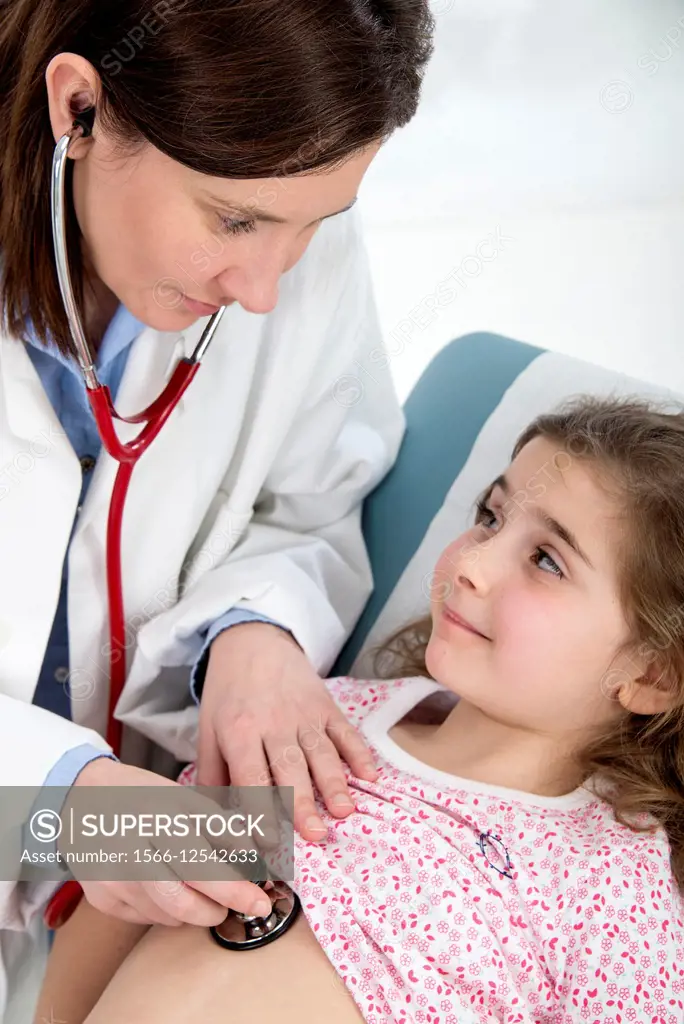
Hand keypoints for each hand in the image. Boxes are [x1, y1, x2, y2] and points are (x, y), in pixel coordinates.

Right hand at [68, 757, 271, 926]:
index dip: (236, 892)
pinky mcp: (101, 900)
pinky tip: (168, 884)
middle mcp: (131, 855)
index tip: (260, 902)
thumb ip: (219, 828)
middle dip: (218, 909)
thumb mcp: (183, 798)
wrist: (80, 798)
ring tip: (200, 884)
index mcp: (157, 822)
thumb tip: (254, 859)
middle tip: (236, 900)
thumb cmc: (140, 795)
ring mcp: (112, 882)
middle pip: (184, 904)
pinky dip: (168, 909)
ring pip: (169, 917)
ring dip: (194, 908)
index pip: (203, 869)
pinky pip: (148, 918)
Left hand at [196, 622, 377, 841]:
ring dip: (334, 782)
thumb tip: (212, 822)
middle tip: (316, 835)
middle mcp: (273, 723)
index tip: (268, 843)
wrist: (252, 641)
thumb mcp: (208, 730)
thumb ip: (212, 775)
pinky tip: (370, 776)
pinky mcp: (326, 705)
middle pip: (289, 767)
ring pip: (321, 752)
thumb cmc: (228, 693)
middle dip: (303, 802)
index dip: (259, 810)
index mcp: (239, 731)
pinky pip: (346, 731)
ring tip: (344, 812)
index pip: (250, 776)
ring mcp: (304, 713)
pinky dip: (359, 753)